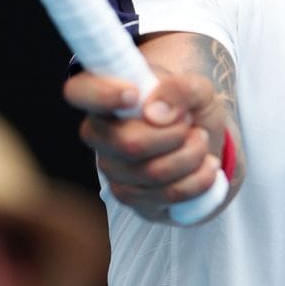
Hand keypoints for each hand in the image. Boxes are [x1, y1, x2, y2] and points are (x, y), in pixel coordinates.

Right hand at [65, 70, 228, 221]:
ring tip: (201, 141)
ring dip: (191, 156)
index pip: (79, 92)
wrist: (202, 141)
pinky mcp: (131, 197)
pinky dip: (197, 180)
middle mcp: (99, 134)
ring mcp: (112, 169)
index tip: (134, 94)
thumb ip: (180, 89)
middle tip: (190, 124)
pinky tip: (205, 166)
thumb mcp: (196, 88)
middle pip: (129, 143)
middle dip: (175, 135)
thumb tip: (155, 112)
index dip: (101, 94)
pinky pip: (165, 196)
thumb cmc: (188, 108)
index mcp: (105, 96)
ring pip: (152, 173)